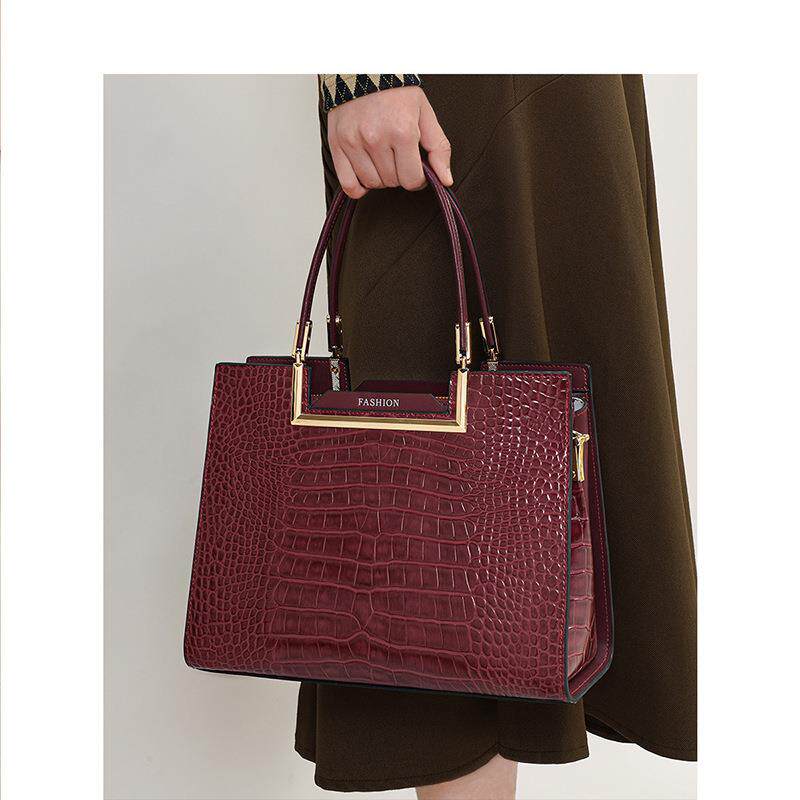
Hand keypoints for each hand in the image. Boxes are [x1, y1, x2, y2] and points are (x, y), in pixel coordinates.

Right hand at [327, 85, 451, 198]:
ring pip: (372, 183)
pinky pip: (349, 184)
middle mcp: (376, 138)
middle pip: (392, 182)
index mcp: (402, 131)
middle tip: (398, 158)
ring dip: (380, 178)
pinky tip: (365, 176)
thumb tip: (445, 179)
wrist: (364, 70)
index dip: (418, 179)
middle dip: (399, 174)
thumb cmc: (396, 91)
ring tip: (382, 160)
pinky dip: (358, 187)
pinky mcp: (337, 144)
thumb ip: (438, 148)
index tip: (416, 170)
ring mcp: (354, 142)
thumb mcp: (425, 114)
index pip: (412, 180)